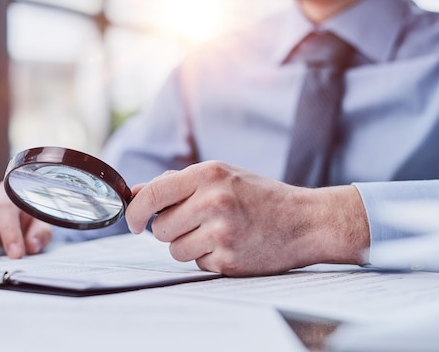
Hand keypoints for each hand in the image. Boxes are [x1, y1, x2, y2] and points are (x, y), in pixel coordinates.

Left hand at [126, 161, 369, 276]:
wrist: (304, 221)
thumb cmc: (260, 196)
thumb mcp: (222, 176)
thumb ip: (177, 183)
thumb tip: (135, 194)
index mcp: (209, 174)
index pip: (153, 194)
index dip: (136, 211)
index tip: (134, 222)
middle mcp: (214, 201)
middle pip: (161, 228)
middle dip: (170, 230)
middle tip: (195, 223)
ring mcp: (222, 233)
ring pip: (175, 250)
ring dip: (188, 246)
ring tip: (216, 233)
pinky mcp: (228, 260)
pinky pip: (197, 264)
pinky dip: (209, 258)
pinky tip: (231, 245)